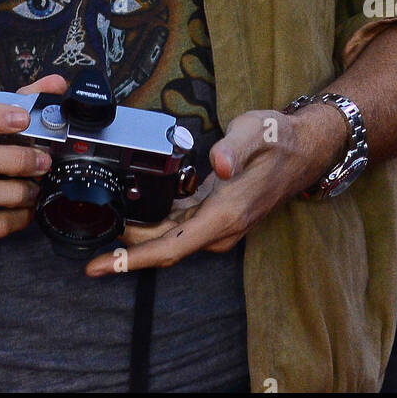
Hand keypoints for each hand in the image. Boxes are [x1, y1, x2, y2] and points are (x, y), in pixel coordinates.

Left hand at [85, 103, 348, 276]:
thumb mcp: (258, 131)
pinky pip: (179, 226)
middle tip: (90, 254)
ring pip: (170, 239)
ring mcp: (219, 222)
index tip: (102, 266)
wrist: (306, 147)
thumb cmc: (280, 138)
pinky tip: (135, 215)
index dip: (133, 259)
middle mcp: (221, 226)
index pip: (172, 247)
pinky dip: (154, 226)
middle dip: (127, 253)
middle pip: (165, 249)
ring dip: (139, 240)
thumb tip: (220, 163)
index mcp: (226, 213)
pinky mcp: (216, 212)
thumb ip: (236, 146)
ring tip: (104, 231)